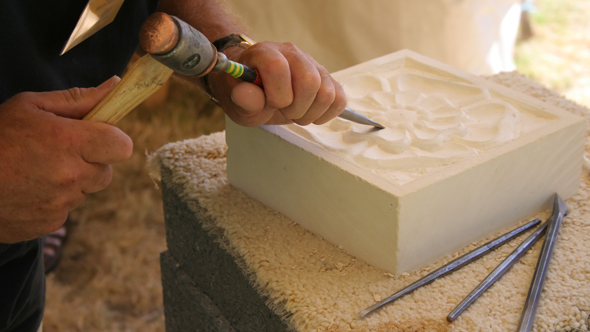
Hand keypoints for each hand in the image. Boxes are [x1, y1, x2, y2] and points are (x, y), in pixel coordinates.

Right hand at [0, 77, 132, 242]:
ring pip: (85, 192)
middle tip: (59, 153)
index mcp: (70, 142)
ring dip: (71, 182)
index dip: (112, 141)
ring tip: (35, 170)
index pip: (122, 146)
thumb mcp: (31, 106)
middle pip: (106, 172)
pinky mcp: (49, 224)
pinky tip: (27, 189)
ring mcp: (60, 204)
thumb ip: (78, 99)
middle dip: (91, 162)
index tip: (97, 137)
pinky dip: (52, 202)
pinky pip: (65, 211)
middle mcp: (70, 176)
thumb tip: (116, 85)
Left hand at [207, 42, 346, 126]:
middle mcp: (291, 53)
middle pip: (310, 80)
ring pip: (327, 92)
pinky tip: (310, 114)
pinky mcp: (326, 78)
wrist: (256, 89)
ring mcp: (312, 64)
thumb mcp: (236, 100)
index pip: (278, 67)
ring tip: (295, 114)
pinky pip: (339, 98)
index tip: (270, 104)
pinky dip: (327, 113)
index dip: (276, 94)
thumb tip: (247, 94)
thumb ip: (242, 98)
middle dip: (297, 107)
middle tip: (285, 112)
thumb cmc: (246, 93)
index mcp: (265, 52)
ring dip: (311, 113)